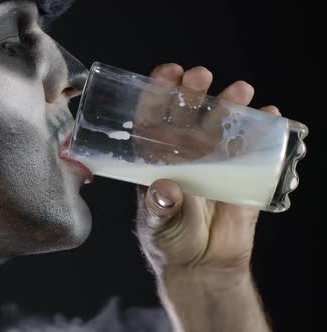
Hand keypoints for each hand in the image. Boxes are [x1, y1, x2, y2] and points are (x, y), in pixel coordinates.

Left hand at [134, 64, 280, 280]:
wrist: (204, 265)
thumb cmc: (171, 242)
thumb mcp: (160, 225)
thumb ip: (163, 208)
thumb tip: (166, 189)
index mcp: (156, 160)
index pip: (152, 119)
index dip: (158, 93)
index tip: (169, 74)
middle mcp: (183, 153)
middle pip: (187, 114)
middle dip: (193, 91)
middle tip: (201, 77)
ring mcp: (213, 160)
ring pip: (220, 124)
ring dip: (230, 104)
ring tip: (241, 91)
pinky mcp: (241, 172)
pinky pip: (252, 146)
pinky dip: (262, 130)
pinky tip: (269, 115)